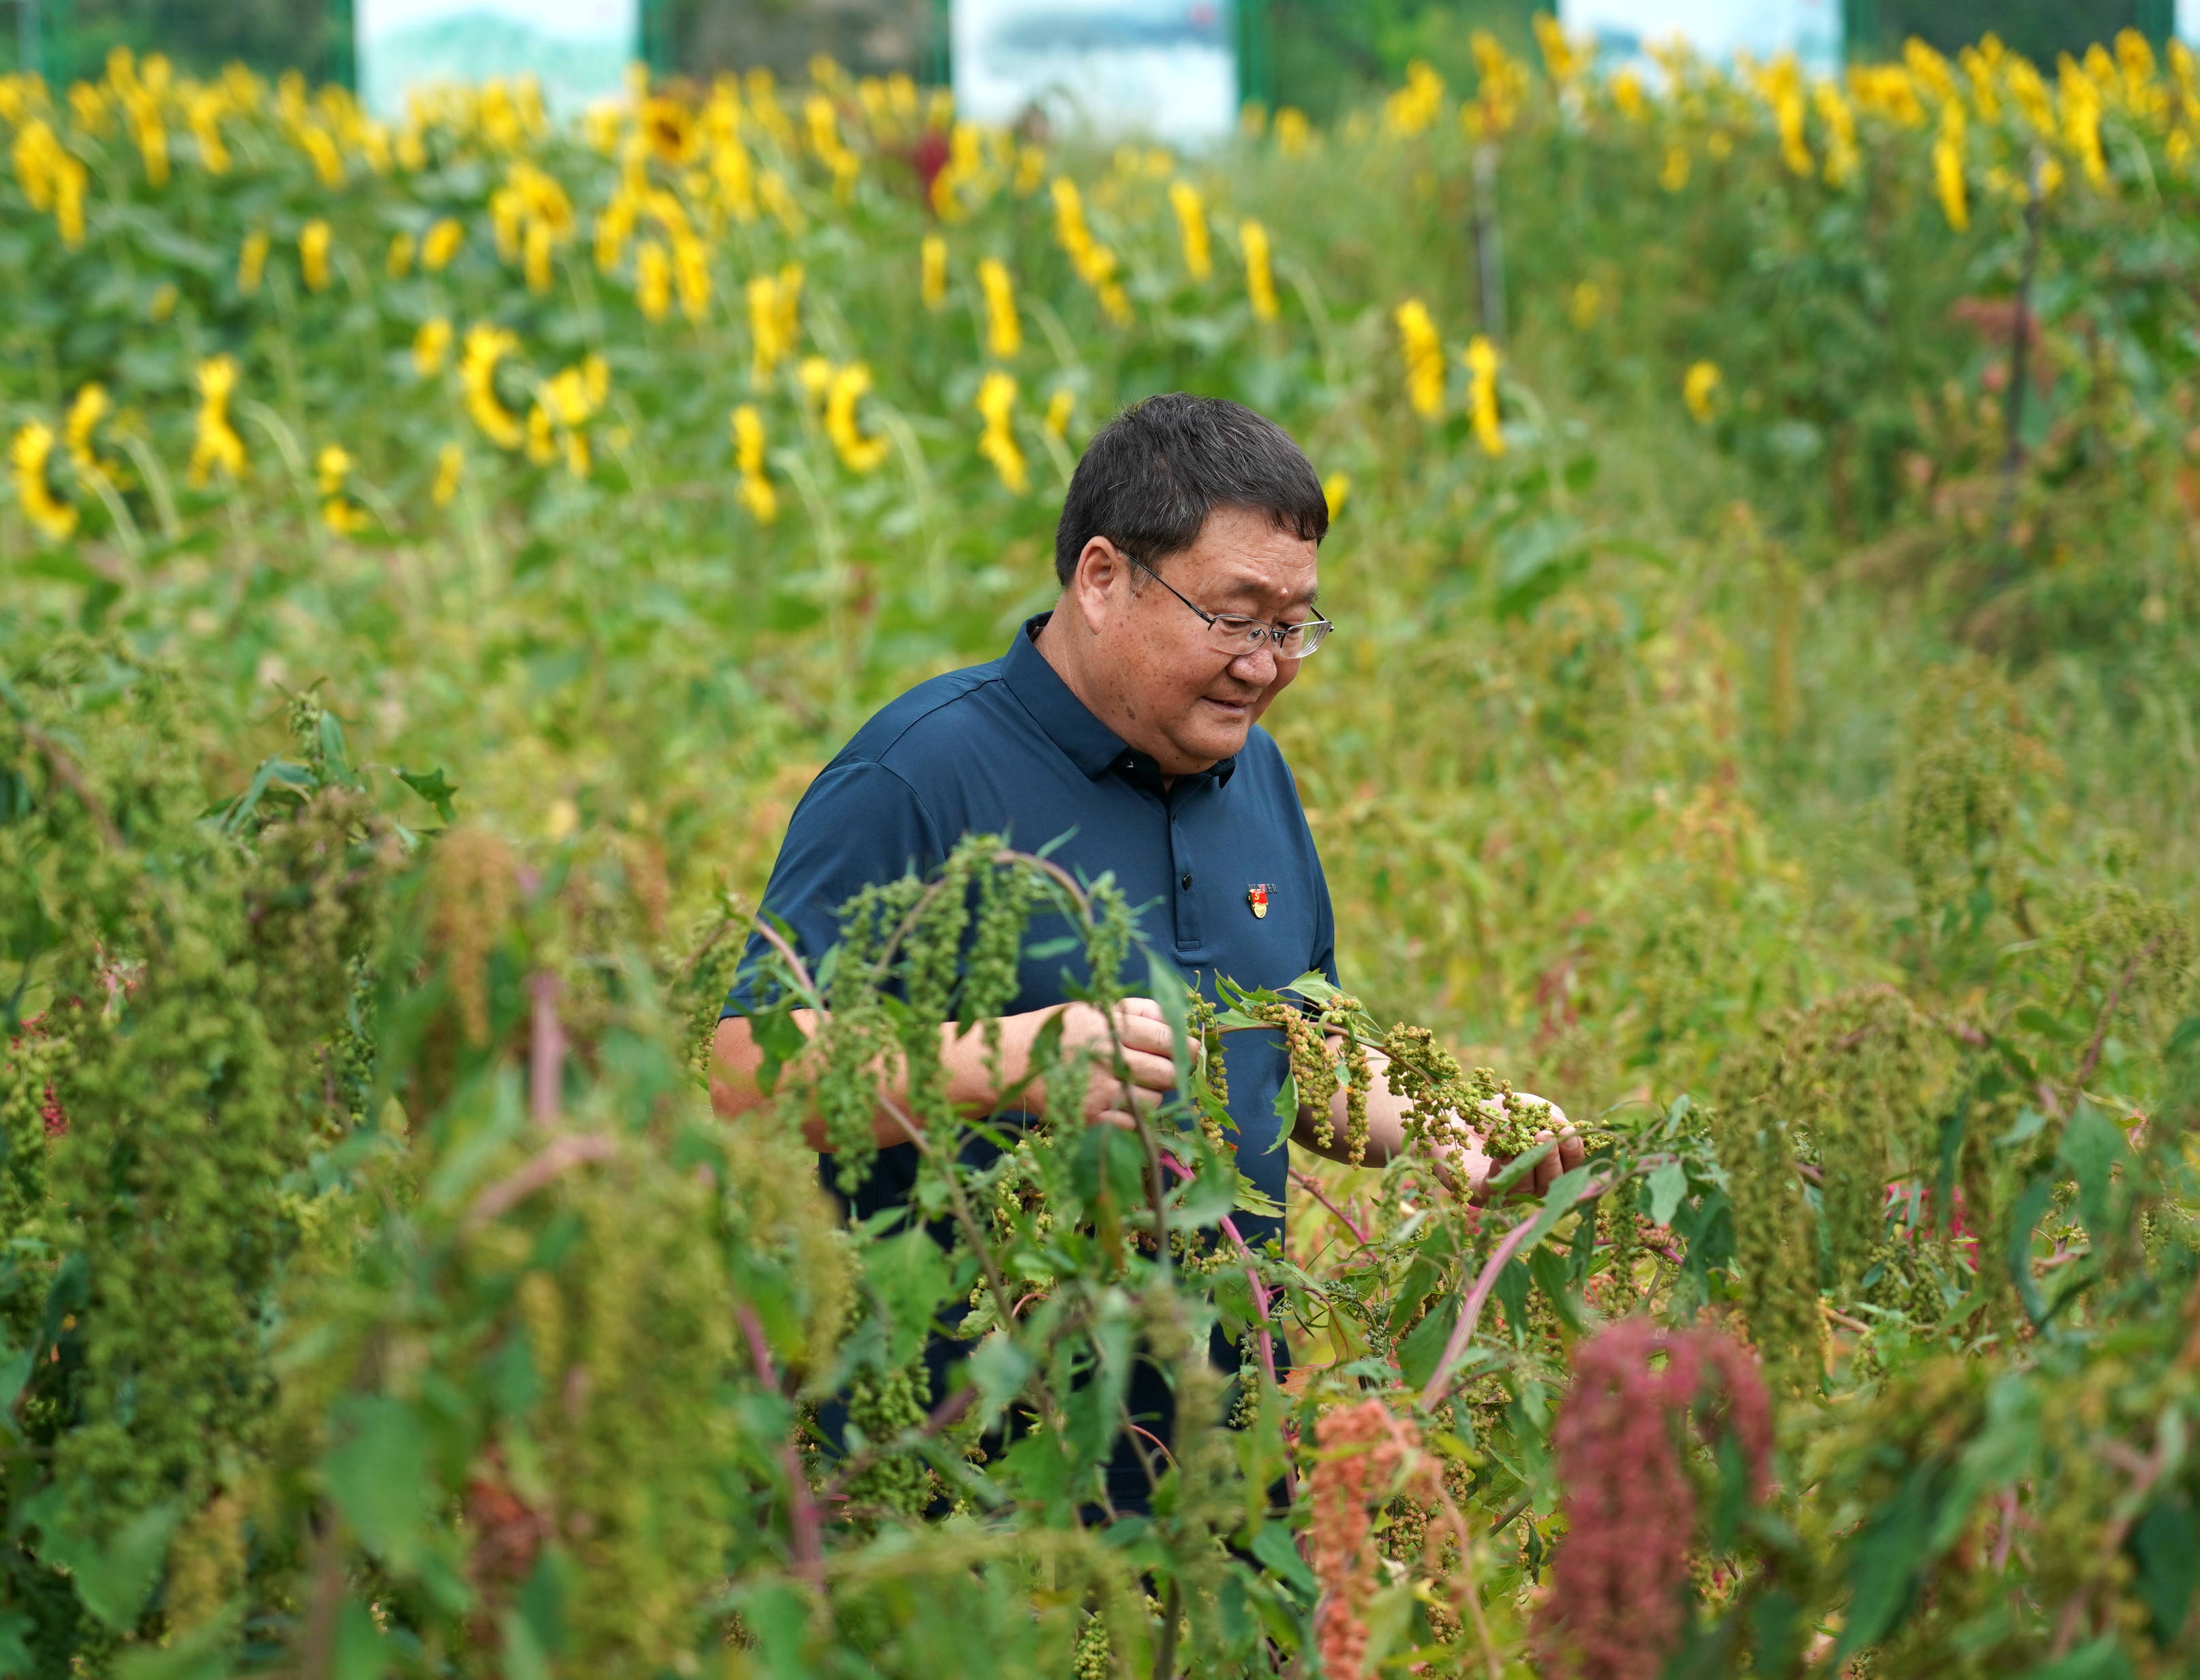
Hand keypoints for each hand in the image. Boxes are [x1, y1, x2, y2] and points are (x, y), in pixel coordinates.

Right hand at [1037, 997, 1185, 1128]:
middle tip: (1164, 1070)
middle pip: (1165, 1073)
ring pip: (1153, 1101)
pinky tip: (1120, 1104)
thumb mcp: (1095, 1008)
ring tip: (1133, 1085)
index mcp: (1109, 1025)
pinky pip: (1134, 1124)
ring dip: (1151, 1095)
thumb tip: (1178, 1022)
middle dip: (1172, 1073)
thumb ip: (1138, 1010)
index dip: (1186, 1047)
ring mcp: (1098, 1091)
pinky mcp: (1090, 1118)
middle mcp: (1106, 1058)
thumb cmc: (1061, 1031)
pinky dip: (1135, 1117)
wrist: (1014, 1061)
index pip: (1165, 1039)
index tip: (1192, 1050)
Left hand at [1438, 1095, 1584, 1204]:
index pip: (1566, 1169)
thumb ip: (1549, 1115)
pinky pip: (1498, 1190)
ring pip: (1528, 1188)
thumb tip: (1567, 1128)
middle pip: (1551, 1184)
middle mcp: (1526, 1184)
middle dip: (1555, 1160)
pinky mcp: (1478, 1193)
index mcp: (1541, 1167)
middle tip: (1550, 1137)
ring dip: (1534, 1163)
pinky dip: (1506, 1171)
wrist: (1448, 1113)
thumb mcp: (1524, 1107)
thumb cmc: (1489, 1112)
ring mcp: (1503, 1192)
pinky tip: (1506, 1154)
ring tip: (1535, 1139)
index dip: (1573, 1155)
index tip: (1570, 1133)